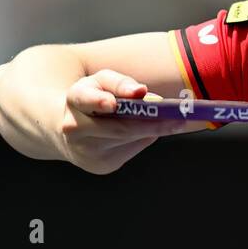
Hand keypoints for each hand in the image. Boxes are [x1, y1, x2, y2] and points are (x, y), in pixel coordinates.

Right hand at [60, 69, 208, 174]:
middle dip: (153, 123)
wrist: (67, 129)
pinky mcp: (99, 166)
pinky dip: (142, 140)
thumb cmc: (92, 99)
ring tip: (172, 122)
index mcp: (74, 100)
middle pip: (120, 127)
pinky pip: (130, 151)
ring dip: (152, 131)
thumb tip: (141, 92)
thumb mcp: (102, 82)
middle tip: (180, 119)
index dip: (99, 101)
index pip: (85, 99)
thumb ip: (120, 83)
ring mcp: (85, 151)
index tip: (113, 103)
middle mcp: (74, 128)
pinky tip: (144, 133)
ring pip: (129, 140)